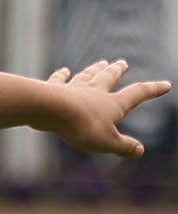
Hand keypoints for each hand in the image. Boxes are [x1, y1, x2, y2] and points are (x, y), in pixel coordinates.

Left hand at [38, 59, 171, 156]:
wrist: (48, 109)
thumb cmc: (80, 126)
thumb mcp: (106, 142)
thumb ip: (123, 147)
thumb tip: (139, 151)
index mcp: (112, 104)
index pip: (138, 94)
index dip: (153, 90)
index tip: (165, 84)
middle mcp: (94, 92)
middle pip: (109, 77)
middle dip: (118, 71)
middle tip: (123, 62)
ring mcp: (73, 88)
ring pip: (87, 75)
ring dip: (95, 69)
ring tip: (101, 62)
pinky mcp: (53, 90)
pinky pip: (59, 80)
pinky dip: (62, 75)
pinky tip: (64, 70)